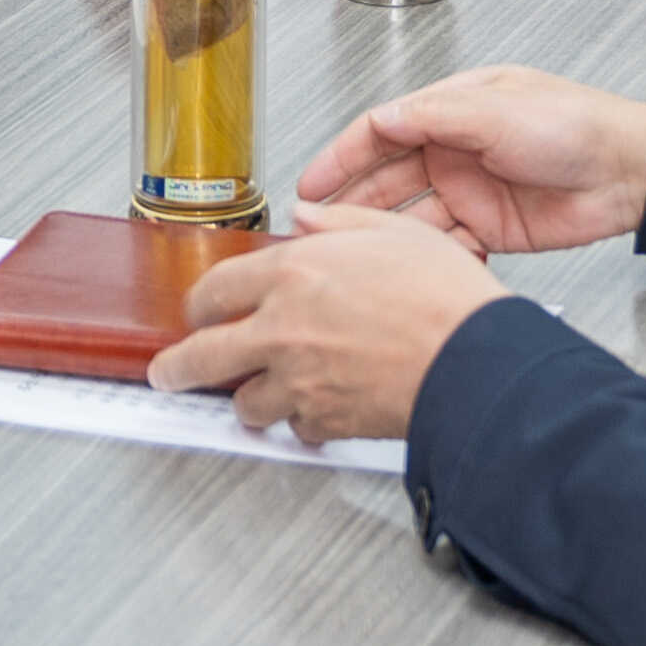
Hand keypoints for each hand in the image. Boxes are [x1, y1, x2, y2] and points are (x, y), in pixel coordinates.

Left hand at [146, 202, 501, 447]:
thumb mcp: (395, 231)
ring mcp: (299, 381)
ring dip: (249, 398)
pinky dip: (301, 422)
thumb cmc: (446, 297)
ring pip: (245, 403)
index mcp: (292, 273)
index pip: (213, 290)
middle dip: (177, 368)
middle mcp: (282, 329)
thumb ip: (340, 222)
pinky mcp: (324, 421)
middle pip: (201, 356)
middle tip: (169, 373)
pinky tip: (315, 408)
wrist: (476, 361)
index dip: (198, 303)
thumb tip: (309, 217)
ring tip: (257, 393)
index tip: (197, 311)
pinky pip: (294, 428)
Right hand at [294, 67, 645, 253]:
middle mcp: (456, 150)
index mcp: (452, 111)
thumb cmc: (574, 125)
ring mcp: (471, 191)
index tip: (310, 182)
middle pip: (386, 178)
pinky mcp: (491, 229)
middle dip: (350, 202)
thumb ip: (434, 116)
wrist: (629, 174)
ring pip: (410, 216)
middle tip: (315, 227)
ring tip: (347, 254)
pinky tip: (404, 266)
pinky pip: (445, 245)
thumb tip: (381, 120)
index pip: (380, 132)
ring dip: (380, 233)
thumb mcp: (495, 108)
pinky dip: (424, 256)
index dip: (341, 157)